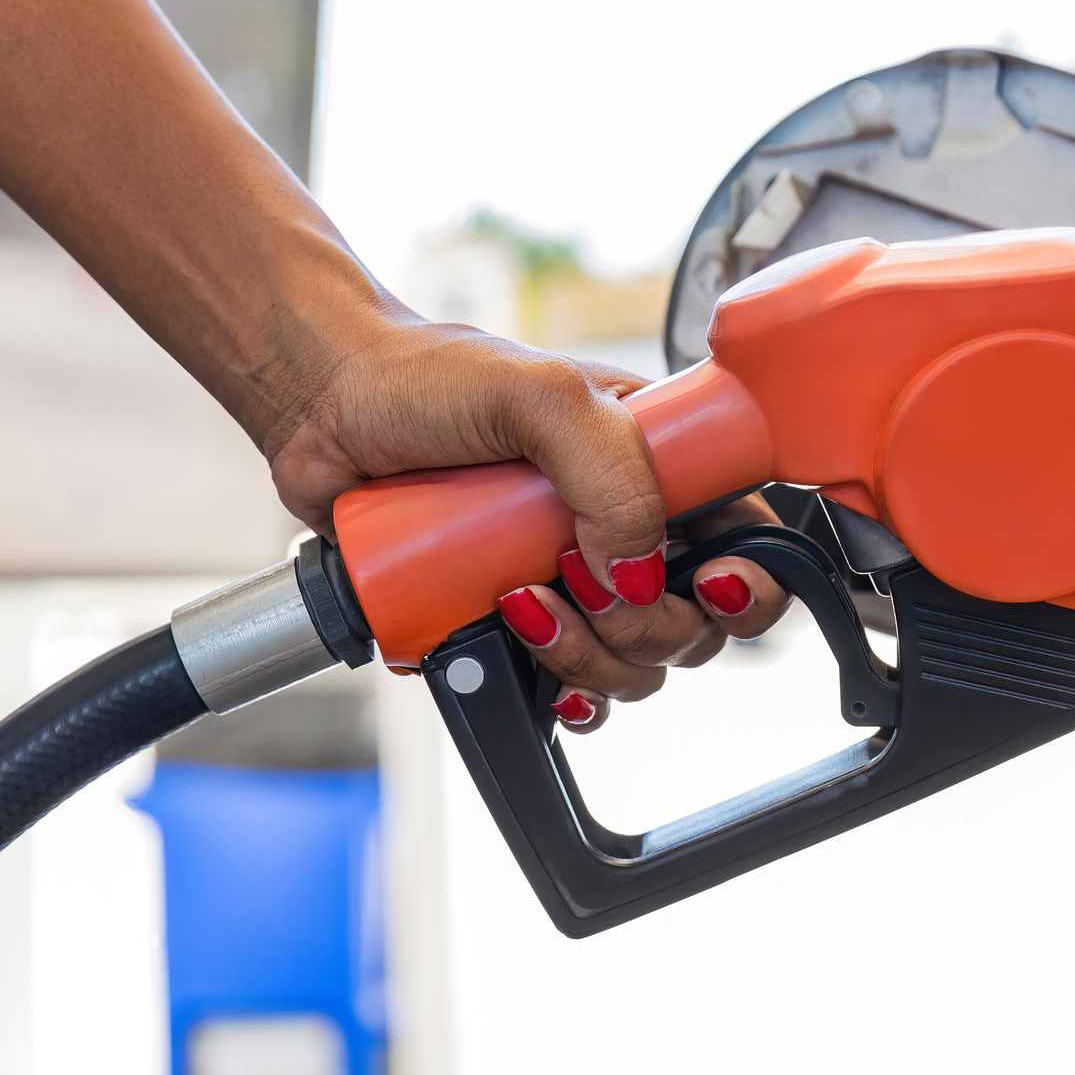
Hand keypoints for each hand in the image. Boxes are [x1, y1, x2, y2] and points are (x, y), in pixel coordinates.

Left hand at [259, 308, 791, 725]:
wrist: (324, 407)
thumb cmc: (426, 378)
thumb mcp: (539, 396)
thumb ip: (611, 472)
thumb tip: (640, 575)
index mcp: (659, 465)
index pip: (751, 538)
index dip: (750, 581)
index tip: (709, 583)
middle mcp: (625, 528)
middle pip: (694, 625)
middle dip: (647, 630)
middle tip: (575, 583)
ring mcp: (571, 580)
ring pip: (633, 669)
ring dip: (588, 661)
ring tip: (519, 605)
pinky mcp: (515, 622)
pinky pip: (561, 693)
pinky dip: (549, 697)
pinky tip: (516, 664)